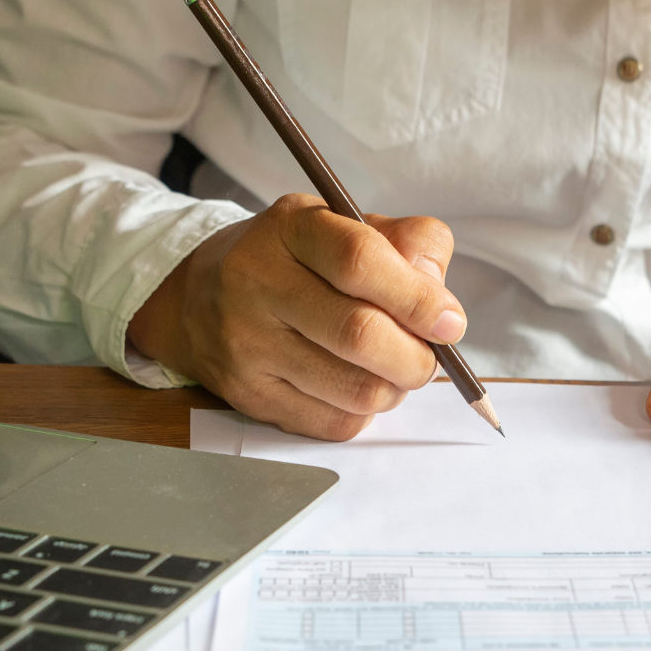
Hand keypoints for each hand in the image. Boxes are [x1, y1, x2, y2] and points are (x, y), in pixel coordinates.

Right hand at [128, 194, 464, 439]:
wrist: (200, 297)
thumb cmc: (297, 260)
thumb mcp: (348, 226)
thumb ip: (410, 245)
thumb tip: (442, 304)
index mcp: (290, 227)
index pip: (360, 261)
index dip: (417, 298)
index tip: (450, 323)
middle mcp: (257, 282)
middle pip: (359, 334)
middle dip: (416, 357)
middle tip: (429, 357)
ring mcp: (246, 343)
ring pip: (355, 389)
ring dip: (395, 388)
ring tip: (393, 370)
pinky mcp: (247, 395)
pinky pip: (334, 424)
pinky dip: (364, 412)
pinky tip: (356, 386)